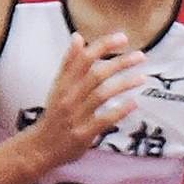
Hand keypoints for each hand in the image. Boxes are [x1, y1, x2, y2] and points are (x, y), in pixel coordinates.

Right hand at [26, 32, 145, 169]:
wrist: (41, 147)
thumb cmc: (55, 115)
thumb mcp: (58, 86)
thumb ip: (69, 63)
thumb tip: (78, 37)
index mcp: (64, 83)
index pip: (84, 59)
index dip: (104, 46)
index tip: (122, 38)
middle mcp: (70, 97)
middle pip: (97, 75)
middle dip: (120, 63)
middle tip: (140, 57)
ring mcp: (77, 115)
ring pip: (103, 95)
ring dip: (124, 84)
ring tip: (142, 78)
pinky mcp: (84, 133)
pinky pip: (105, 119)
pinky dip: (121, 110)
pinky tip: (135, 102)